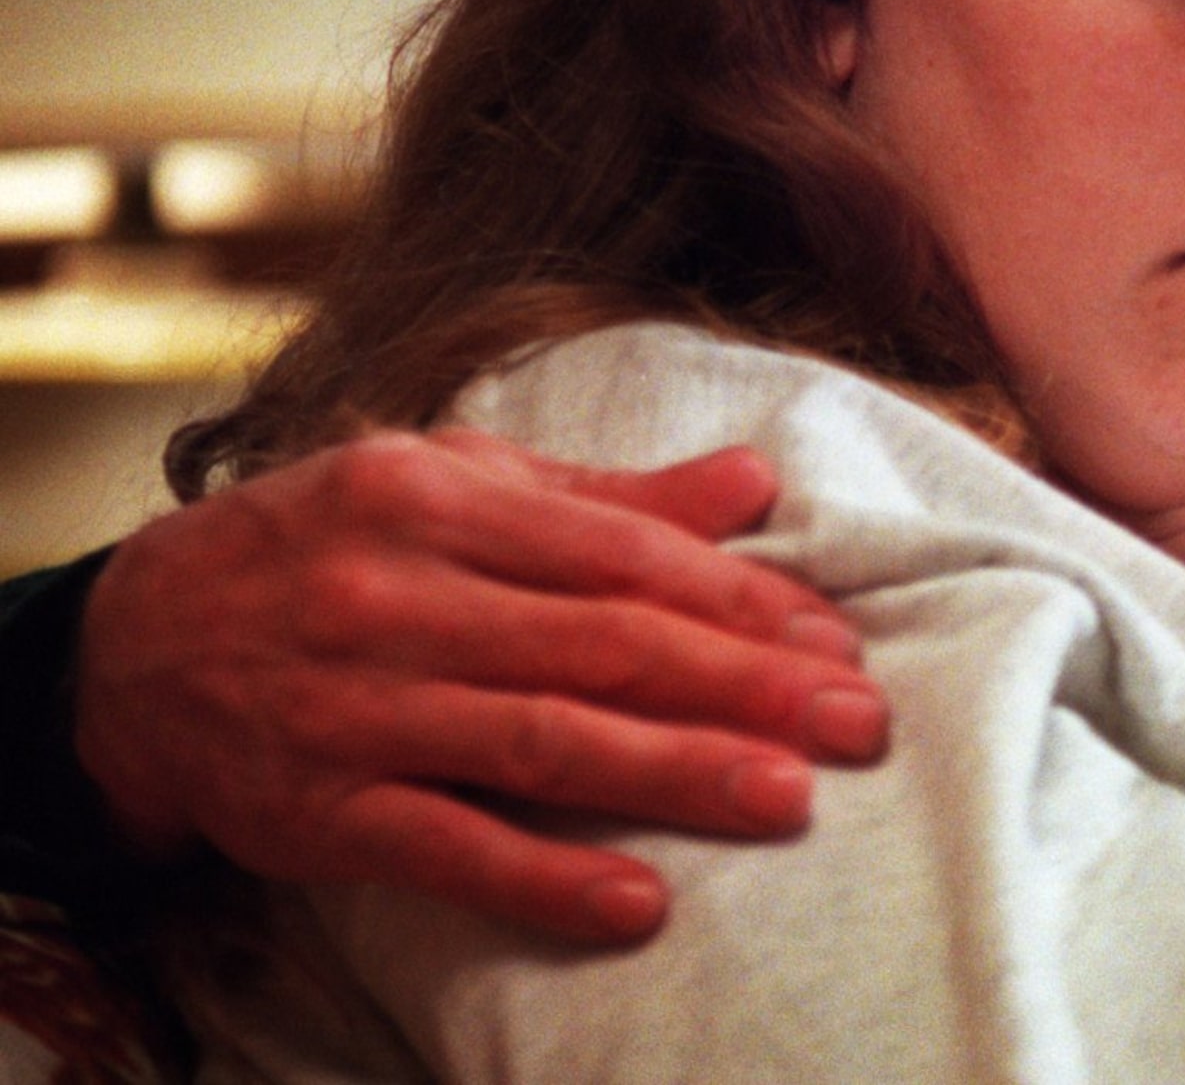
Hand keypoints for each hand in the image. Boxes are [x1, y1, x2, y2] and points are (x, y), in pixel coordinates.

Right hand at [73, 429, 890, 944]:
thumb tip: (753, 481)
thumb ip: (607, 498)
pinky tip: (638, 901)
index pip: (622, 554)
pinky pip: (447, 846)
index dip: (742, 599)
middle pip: (604, 644)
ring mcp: (357, 710)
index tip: (836, 638)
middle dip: (745, 682)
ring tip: (788, 796)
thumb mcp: (450, 485)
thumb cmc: (326, 546)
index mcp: (437, 499)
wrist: (129, 647)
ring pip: (542, 741)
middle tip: (856, 720)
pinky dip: (544, 877)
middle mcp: (397, 597)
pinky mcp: (316, 813)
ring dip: (677, 771)